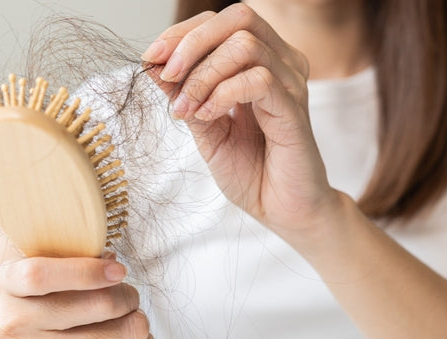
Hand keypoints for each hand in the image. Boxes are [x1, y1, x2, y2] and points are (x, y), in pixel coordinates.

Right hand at [0, 252, 152, 338]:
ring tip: (132, 313)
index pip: (41, 276)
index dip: (87, 271)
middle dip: (127, 295)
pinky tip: (136, 336)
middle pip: (97, 305)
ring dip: (137, 320)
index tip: (119, 270)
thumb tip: (111, 261)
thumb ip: (69, 254)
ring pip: (115, 333)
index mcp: (7, 285)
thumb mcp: (37, 265)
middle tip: (128, 291)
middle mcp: (18, 323)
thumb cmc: (35, 298)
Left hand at [143, 4, 341, 239]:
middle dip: (192, 41)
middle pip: (239, 17)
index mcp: (263, 61)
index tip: (151, 58)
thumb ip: (184, 93)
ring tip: (187, 110)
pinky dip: (222, 94)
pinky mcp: (294, 109)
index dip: (184, 32)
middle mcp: (282, 64)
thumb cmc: (251, 170)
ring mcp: (292, 84)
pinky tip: (208, 116)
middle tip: (167, 74)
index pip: (223, 21)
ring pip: (244, 45)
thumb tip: (153, 63)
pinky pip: (258, 79)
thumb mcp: (204, 127)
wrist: (281, 211)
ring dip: (203, 75)